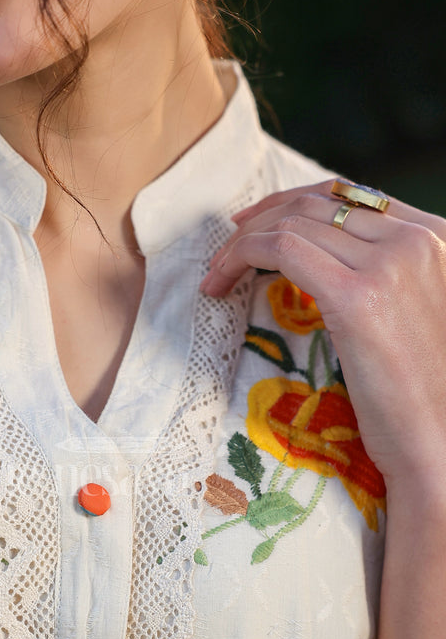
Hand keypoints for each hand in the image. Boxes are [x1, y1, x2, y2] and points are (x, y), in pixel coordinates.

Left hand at [201, 180, 445, 494]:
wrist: (441, 442)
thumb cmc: (423, 395)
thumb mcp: (412, 313)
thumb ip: (384, 276)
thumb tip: (322, 261)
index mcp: (437, 237)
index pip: (352, 196)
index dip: (294, 202)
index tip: (255, 223)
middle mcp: (417, 240)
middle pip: (318, 204)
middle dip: (261, 221)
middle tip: (225, 249)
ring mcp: (390, 264)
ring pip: (294, 223)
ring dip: (242, 244)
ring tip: (216, 273)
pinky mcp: (357, 297)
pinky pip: (282, 249)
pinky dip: (241, 257)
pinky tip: (220, 282)